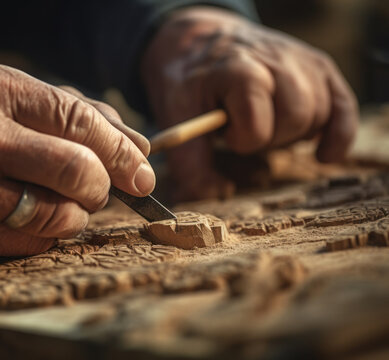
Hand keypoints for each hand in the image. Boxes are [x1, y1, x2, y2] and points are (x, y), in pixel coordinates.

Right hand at [0, 61, 154, 259]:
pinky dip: (47, 234)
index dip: (122, 151)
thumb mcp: (7, 95)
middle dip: (104, 186)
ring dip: (77, 214)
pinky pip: (31, 244)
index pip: (80, 122)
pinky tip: (30, 215)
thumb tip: (140, 149)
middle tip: (100, 188)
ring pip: (59, 217)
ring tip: (62, 201)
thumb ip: (75, 114)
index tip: (143, 172)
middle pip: (78, 172)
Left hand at [141, 7, 357, 200]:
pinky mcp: (319, 68)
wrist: (202, 42)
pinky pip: (344, 109)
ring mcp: (301, 61)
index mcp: (237, 69)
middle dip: (270, 139)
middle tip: (246, 133)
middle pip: (296, 117)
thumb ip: (190, 160)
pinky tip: (322, 153)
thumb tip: (217, 193)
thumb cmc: (191, 81)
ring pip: (319, 114)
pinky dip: (338, 135)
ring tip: (267, 125)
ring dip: (294, 134)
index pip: (258, 121)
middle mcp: (275, 59)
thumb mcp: (175, 115)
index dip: (244, 140)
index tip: (228, 135)